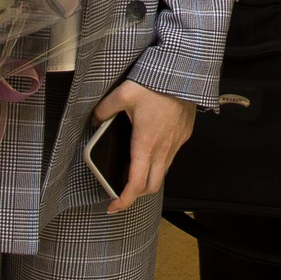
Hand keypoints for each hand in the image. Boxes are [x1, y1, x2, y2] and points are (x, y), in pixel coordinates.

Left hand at [91, 79, 194, 213]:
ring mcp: (175, 143)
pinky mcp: (183, 135)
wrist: (186, 73)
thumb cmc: (157, 84)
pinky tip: (150, 150)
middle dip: (136, 195)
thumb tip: (95, 119)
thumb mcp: (123, 94)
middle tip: (122, 192)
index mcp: (145, 143)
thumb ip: (104, 109)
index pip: (136, 184)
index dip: (124, 200)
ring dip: (148, 178)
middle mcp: (163, 148)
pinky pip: (171, 157)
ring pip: (162, 172)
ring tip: (134, 171)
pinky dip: (159, 163)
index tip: (113, 206)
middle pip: (151, 186)